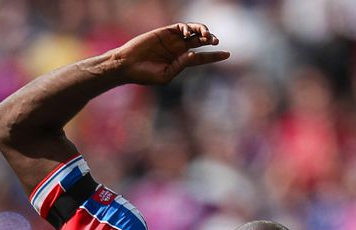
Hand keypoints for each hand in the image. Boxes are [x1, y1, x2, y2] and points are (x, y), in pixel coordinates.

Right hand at [112, 23, 228, 85]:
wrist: (127, 65)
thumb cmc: (144, 75)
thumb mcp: (164, 76)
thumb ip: (179, 66)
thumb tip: (193, 54)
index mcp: (180, 62)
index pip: (201, 58)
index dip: (214, 56)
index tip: (227, 54)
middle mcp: (178, 49)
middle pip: (200, 42)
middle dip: (210, 40)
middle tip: (215, 41)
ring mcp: (173, 40)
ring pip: (193, 32)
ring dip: (202, 32)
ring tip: (206, 37)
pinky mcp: (166, 32)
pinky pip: (182, 27)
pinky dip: (188, 28)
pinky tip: (189, 33)